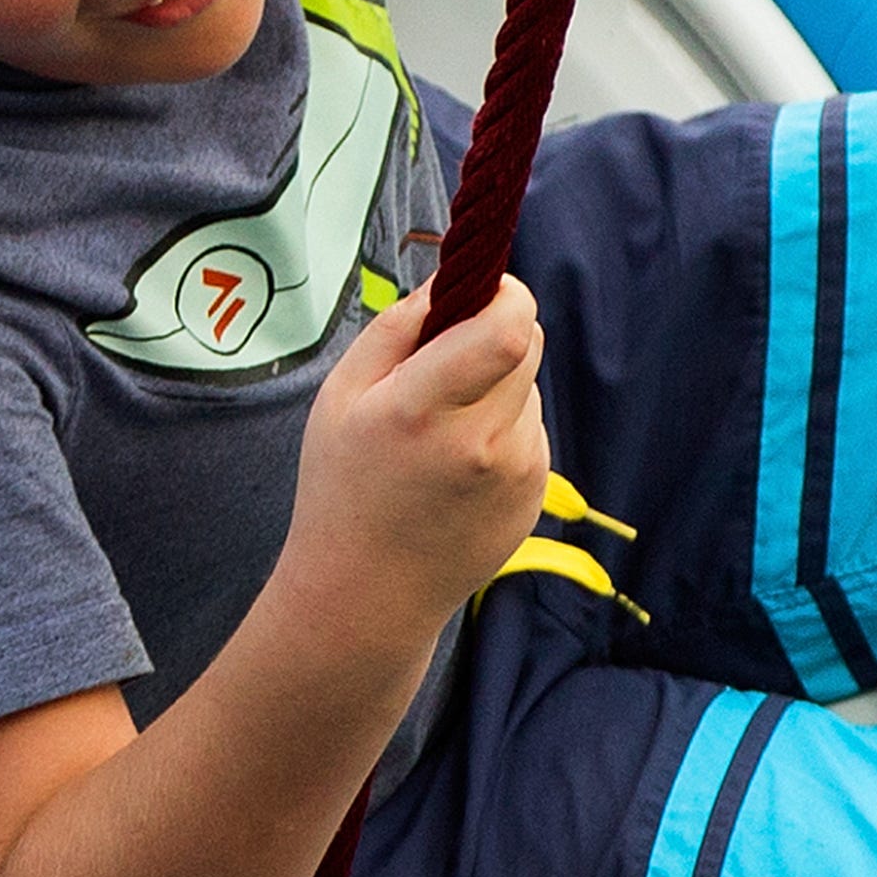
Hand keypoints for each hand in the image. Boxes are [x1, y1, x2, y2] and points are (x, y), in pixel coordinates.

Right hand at [289, 285, 549, 662]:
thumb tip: (455, 279)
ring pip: (528, 386)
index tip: (483, 290)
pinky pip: (530, 429)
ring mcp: (516, 473)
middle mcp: (478, 443)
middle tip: (449, 358)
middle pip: (528, 342)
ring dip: (496, 386)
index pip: (508, 328)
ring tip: (441, 433)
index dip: (506, 294)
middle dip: (496, 331)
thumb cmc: (343, 488)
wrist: (366, 597)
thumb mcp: (340, 397)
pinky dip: (501, 430)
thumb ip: (398, 327)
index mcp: (419, 411)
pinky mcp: (536, 494)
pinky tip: (457, 470)